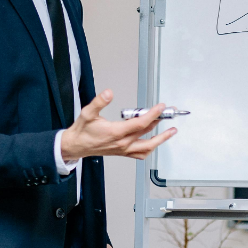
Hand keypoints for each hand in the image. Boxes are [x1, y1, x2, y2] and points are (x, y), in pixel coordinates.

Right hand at [61, 91, 175, 161]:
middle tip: (169, 115)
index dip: (152, 115)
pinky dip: (150, 148)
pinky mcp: (123, 152)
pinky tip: (155, 142)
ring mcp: (123, 149)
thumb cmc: (82, 130)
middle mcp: (122, 143)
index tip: (161, 107)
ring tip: (170, 131)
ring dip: (161, 139)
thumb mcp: (88, 113)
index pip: (140, 124)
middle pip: (147, 134)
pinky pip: (140, 154)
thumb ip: (99, 102)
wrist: (77, 145)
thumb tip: (109, 93)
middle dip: (161, 123)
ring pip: (147, 147)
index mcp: (115, 133)